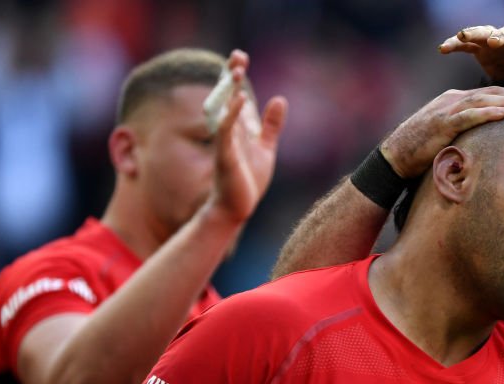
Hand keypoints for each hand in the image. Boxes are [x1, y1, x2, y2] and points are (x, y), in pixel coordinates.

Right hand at [209, 49, 287, 223]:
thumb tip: (279, 99)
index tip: (240, 57)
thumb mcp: (265, 148)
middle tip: (238, 55)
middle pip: (226, 97)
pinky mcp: (224, 155)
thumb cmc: (248, 180)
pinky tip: (240, 99)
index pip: (234, 95)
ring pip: (224, 110)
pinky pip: (225, 130)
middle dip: (230, 76)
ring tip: (237, 71)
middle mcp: (229, 131)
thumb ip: (271, 126)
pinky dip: (232, 114)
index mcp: (238, 128)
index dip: (235, 76)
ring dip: (229, 90)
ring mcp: (225, 142)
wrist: (236, 208)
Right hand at [380, 86, 503, 177]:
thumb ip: (463, 132)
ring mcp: (445, 111)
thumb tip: (483, 142)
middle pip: (486, 93)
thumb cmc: (419, 151)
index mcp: (452, 102)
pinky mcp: (442, 124)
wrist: (394, 157)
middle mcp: (450, 101)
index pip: (484, 94)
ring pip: (481, 100)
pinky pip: (469, 115)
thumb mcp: (445, 136)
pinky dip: (488, 113)